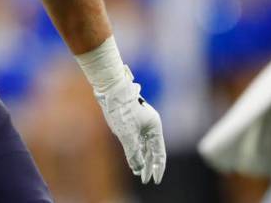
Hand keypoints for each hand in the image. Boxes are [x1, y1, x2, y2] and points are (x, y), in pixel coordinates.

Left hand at [95, 66, 165, 183]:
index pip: (159, 153)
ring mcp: (141, 124)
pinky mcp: (131, 123)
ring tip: (139, 173)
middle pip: (152, 150)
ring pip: (144, 146)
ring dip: (142, 159)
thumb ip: (133, 152)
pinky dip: (135, 151)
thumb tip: (138, 168)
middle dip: (150, 166)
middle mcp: (150, 126)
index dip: (158, 168)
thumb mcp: (127, 134)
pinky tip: (133, 161)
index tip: (155, 180)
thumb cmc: (121, 110)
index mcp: (155, 127)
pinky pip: (136, 141)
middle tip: (146, 180)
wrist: (111, 90)